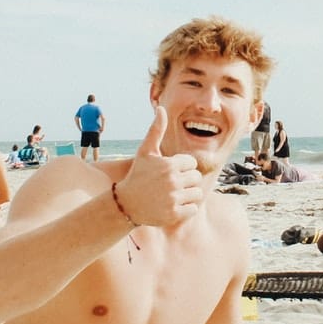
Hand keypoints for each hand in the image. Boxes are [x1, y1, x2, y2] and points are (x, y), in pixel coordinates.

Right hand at [116, 104, 203, 226]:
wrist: (126, 203)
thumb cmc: (138, 174)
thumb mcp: (145, 151)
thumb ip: (156, 130)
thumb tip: (161, 108)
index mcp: (170, 164)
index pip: (191, 163)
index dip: (181, 167)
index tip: (168, 171)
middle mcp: (173, 181)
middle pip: (196, 178)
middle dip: (186, 180)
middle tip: (171, 184)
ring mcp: (173, 199)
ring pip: (197, 193)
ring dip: (188, 195)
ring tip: (173, 194)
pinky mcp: (174, 215)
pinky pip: (193, 209)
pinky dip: (186, 209)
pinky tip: (172, 205)